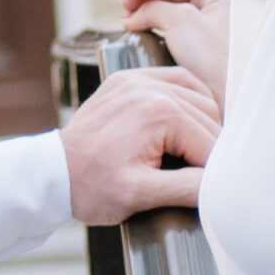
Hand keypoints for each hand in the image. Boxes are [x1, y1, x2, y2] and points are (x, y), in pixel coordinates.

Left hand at [63, 68, 219, 224]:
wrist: (53, 173)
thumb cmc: (92, 187)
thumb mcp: (141, 195)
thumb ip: (187, 188)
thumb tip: (221, 185)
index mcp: (159, 112)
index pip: (209, 143)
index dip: (212, 171)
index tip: (210, 190)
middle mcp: (151, 87)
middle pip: (208, 119)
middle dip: (208, 150)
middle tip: (200, 178)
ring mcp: (138, 79)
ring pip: (198, 97)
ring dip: (202, 124)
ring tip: (191, 155)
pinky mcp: (129, 79)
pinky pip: (176, 81)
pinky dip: (187, 101)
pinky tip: (184, 124)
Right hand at [116, 0, 230, 105]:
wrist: (226, 104)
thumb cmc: (214, 60)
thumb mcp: (183, 20)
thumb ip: (154, 7)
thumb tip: (133, 14)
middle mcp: (208, 11)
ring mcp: (196, 32)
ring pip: (162, 9)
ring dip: (140, 6)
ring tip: (125, 13)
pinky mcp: (187, 53)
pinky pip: (162, 30)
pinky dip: (145, 25)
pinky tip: (132, 27)